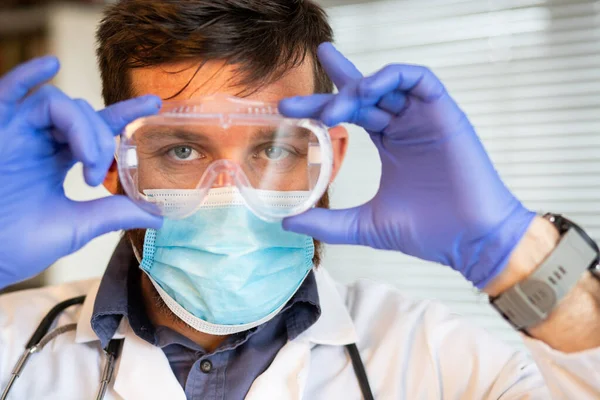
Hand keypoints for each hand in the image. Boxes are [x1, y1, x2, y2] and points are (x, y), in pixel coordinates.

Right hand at [0, 57, 162, 288]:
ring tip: (87, 159)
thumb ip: (115, 213)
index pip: (96, 128)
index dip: (125, 113)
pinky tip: (50, 65)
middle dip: (100, 137)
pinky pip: (7, 91)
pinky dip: (26, 76)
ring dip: (81, 124)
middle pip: (81, 113)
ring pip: (55, 102)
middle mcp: (39, 141)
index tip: (154, 105)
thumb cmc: (21, 244)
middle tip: (98, 171)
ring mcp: (15, 133)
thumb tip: (159, 217)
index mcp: (58, 159)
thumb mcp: (78, 226)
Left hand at [280, 43, 534, 287]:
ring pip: (389, 83)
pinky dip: (393, 78)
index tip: (289, 109)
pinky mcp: (446, 114)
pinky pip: (421, 80)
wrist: (470, 241)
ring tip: (334, 109)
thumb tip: (289, 222)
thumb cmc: (428, 232)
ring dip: (358, 87)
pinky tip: (368, 90)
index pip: (353, 112)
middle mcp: (405, 126)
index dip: (322, 105)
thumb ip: (329, 222)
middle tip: (293, 102)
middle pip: (365, 94)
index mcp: (390, 143)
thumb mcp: (366, 224)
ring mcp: (425, 118)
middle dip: (329, 91)